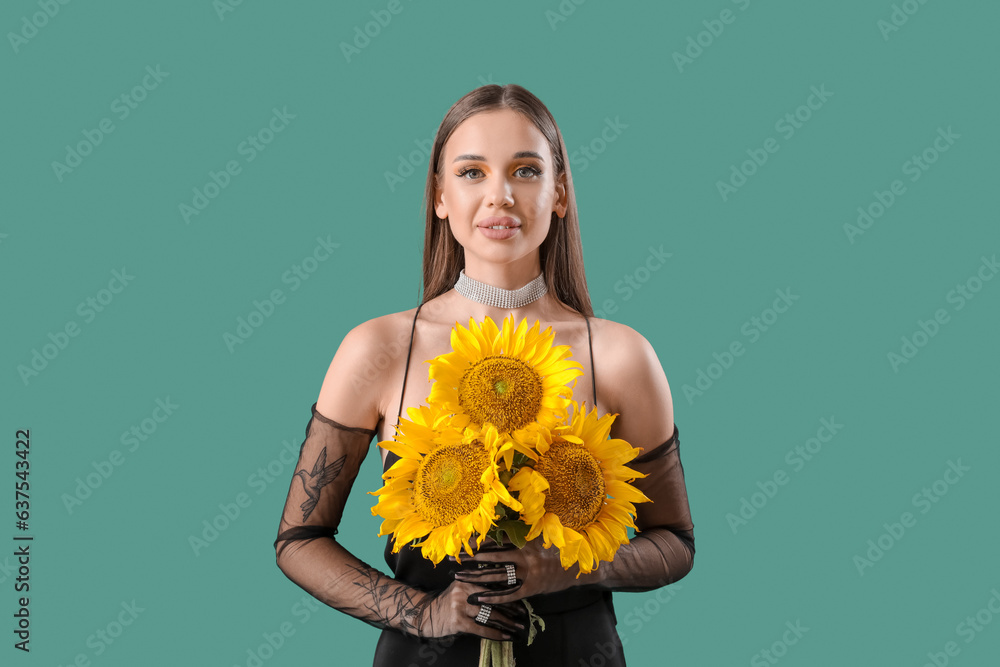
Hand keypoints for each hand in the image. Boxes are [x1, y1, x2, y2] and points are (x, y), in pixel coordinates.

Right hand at [412, 576, 526, 641]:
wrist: (426, 615)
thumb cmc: (447, 603)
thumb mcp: (460, 588)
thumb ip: (477, 586)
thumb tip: (502, 589)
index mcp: (467, 579)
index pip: (491, 583)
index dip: (508, 591)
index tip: (522, 596)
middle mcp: (464, 589)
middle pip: (493, 598)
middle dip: (511, 607)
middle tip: (524, 614)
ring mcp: (460, 605)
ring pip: (489, 614)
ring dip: (506, 622)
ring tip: (517, 628)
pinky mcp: (458, 621)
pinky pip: (480, 628)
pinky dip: (494, 633)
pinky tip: (504, 637)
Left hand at [448, 538, 591, 604]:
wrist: (582, 565)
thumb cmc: (561, 548)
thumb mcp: (544, 534)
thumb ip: (526, 532)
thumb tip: (507, 526)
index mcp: (526, 540)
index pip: (497, 540)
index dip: (478, 541)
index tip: (462, 541)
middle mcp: (525, 555)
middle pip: (491, 556)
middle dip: (470, 558)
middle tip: (452, 558)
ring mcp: (528, 573)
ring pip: (497, 575)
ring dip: (476, 576)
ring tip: (458, 577)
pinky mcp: (532, 588)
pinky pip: (509, 594)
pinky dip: (493, 596)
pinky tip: (478, 597)